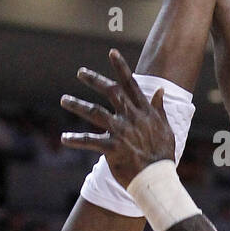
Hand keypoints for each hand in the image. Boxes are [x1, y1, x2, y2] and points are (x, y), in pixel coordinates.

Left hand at [60, 49, 174, 187]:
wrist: (157, 178)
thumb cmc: (162, 155)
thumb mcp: (165, 127)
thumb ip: (159, 108)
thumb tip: (161, 89)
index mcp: (144, 111)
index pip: (131, 84)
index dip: (121, 67)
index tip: (111, 52)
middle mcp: (131, 117)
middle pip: (111, 92)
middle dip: (94, 80)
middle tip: (81, 72)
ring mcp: (121, 131)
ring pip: (95, 112)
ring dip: (77, 105)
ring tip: (64, 100)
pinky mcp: (112, 148)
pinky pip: (89, 141)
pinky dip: (76, 140)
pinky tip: (64, 137)